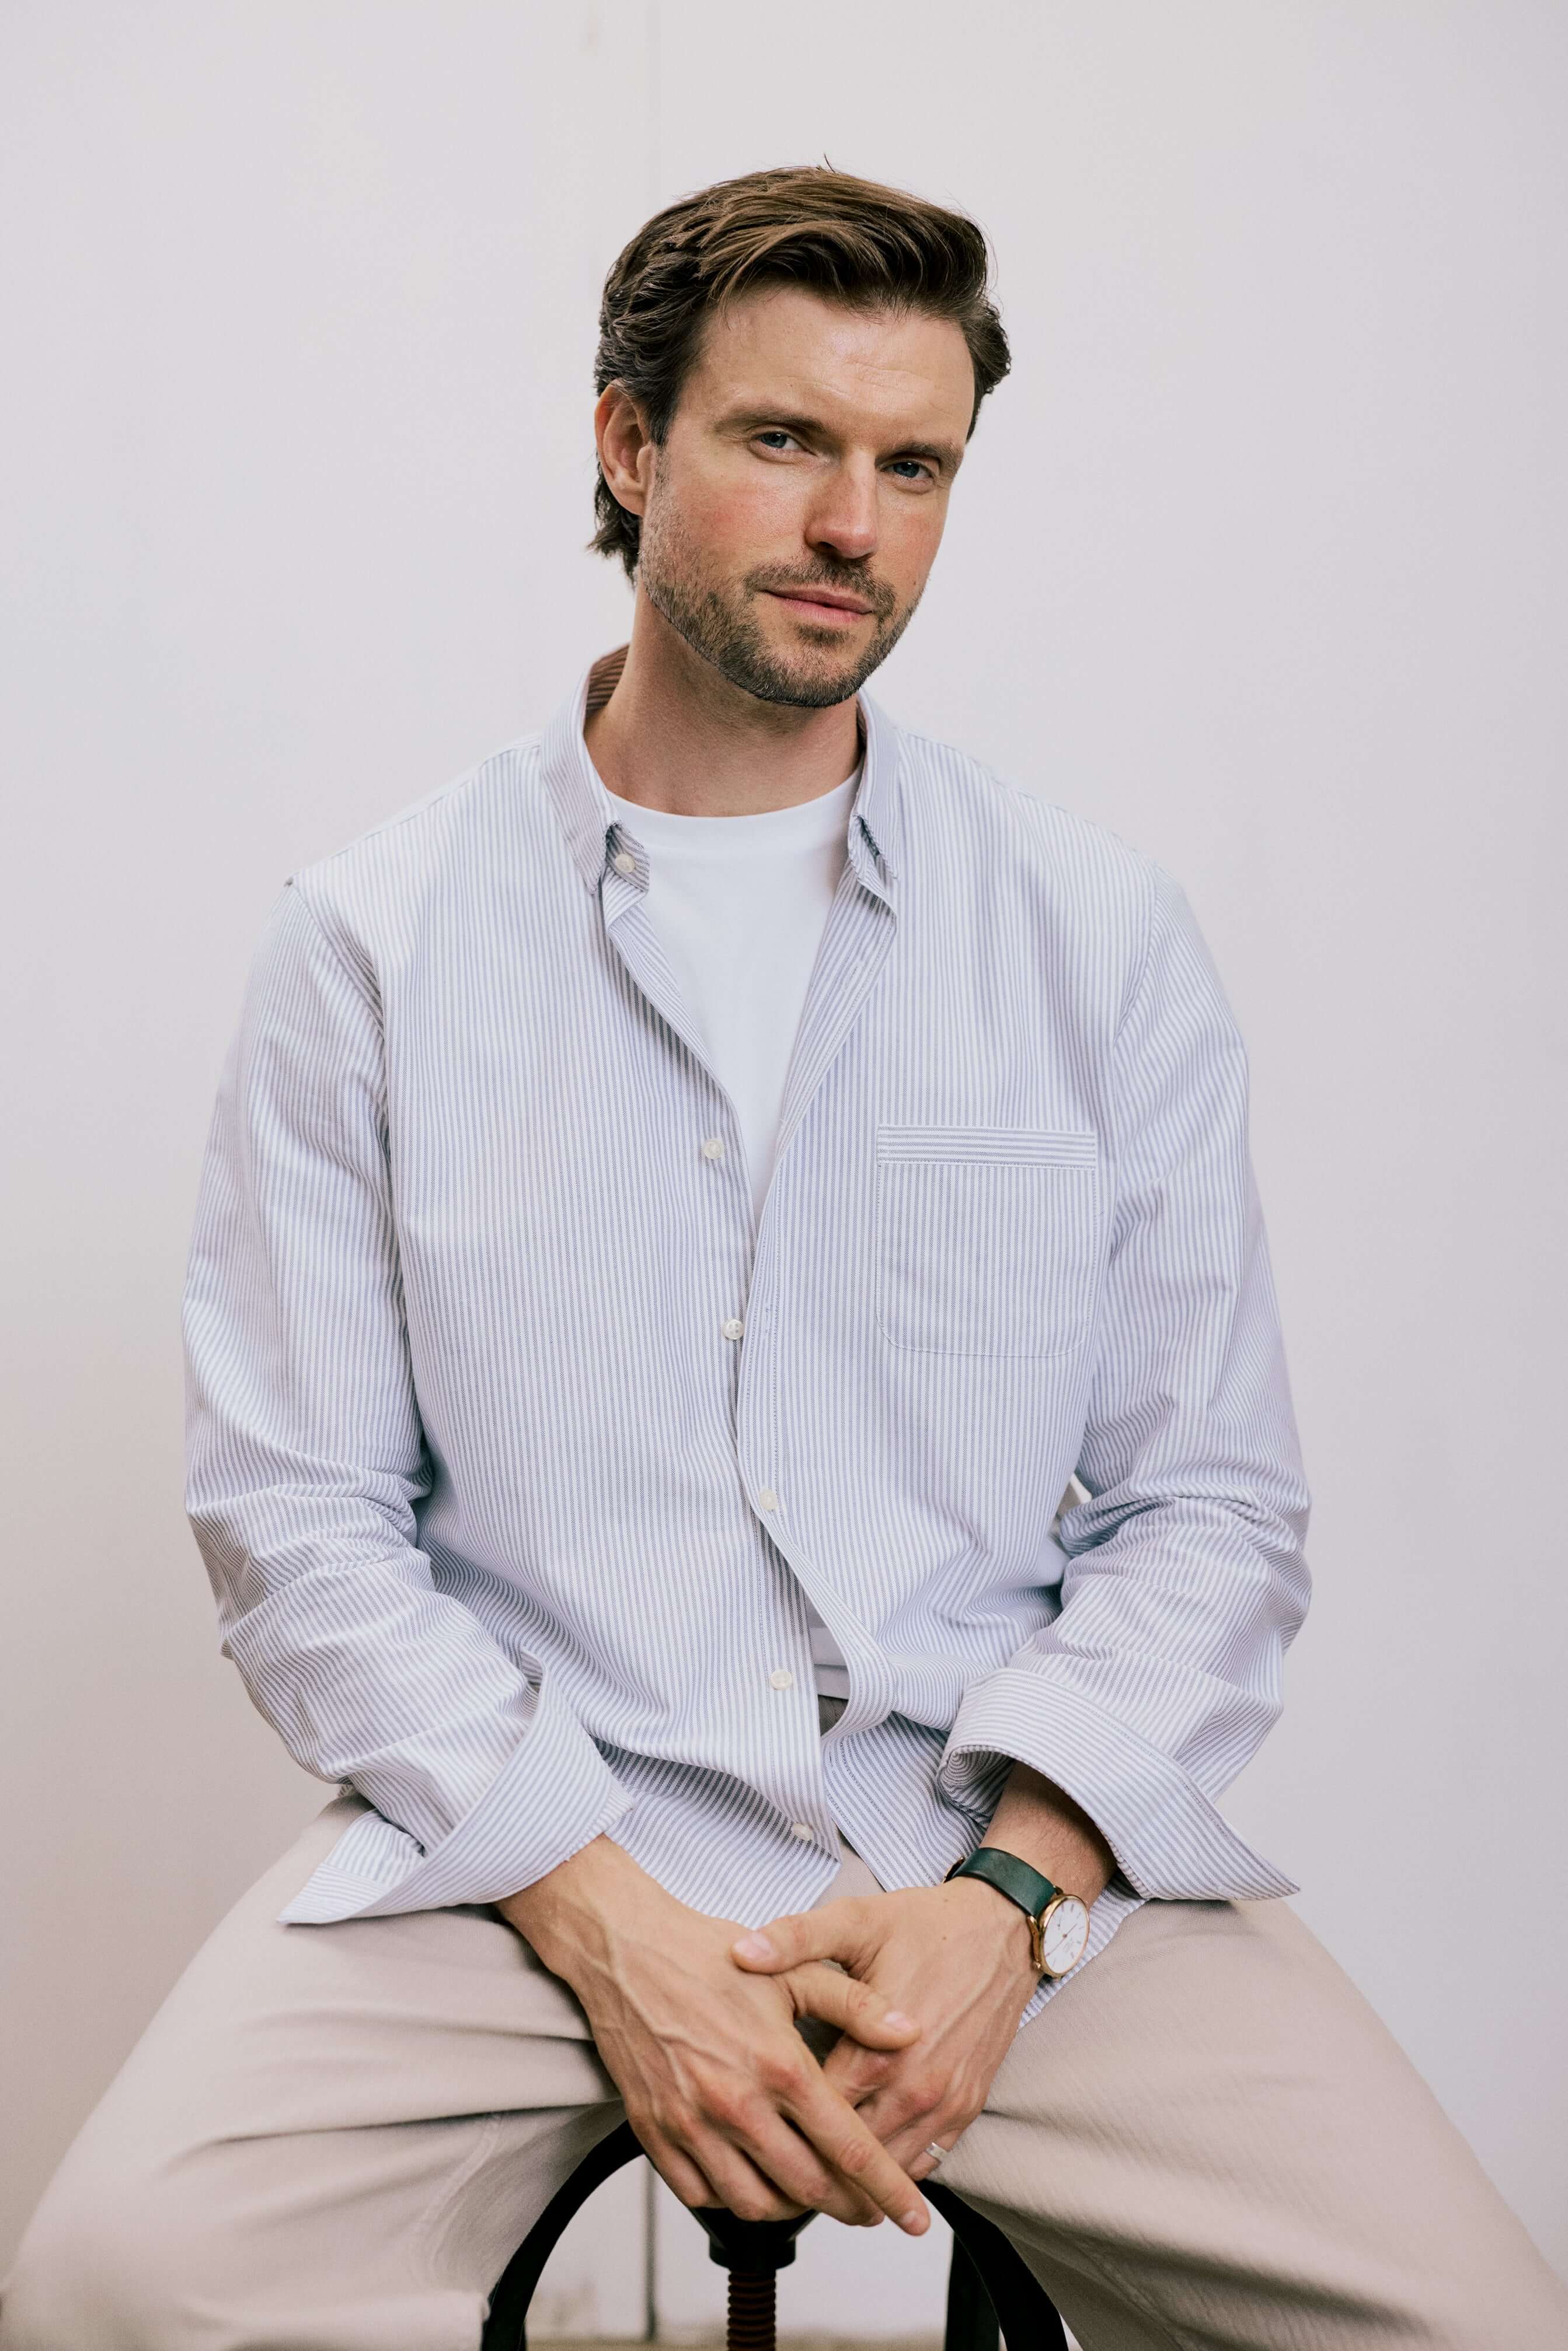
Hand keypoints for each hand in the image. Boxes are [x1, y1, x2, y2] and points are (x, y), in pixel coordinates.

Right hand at [498, 1835, 930, 2231]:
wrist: (625, 1949)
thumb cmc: (708, 1955)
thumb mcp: (793, 1969)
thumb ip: (857, 2006)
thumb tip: (910, 2033)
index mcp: (780, 2065)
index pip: (850, 2149)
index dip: (889, 2190)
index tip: (914, 2219)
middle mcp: (737, 2104)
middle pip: (807, 2189)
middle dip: (848, 2208)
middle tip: (867, 2208)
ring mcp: (692, 2125)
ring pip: (754, 2203)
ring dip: (790, 2208)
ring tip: (809, 2191)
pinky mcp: (655, 2133)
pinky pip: (700, 2195)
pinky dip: (732, 2198)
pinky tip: (750, 2176)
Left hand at [730, 1879, 1040, 2178]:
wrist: (1002, 1929)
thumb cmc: (927, 1925)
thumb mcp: (856, 1919)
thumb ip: (795, 1938)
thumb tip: (742, 1954)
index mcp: (879, 2048)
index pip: (817, 2114)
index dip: (778, 2126)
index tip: (747, 2130)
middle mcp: (915, 2087)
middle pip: (851, 2154)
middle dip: (810, 2163)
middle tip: (769, 2169)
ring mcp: (946, 2103)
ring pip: (889, 2168)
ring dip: (853, 2178)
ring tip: (810, 2180)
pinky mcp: (968, 2107)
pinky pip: (926, 2162)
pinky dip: (894, 2168)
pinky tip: (863, 2167)